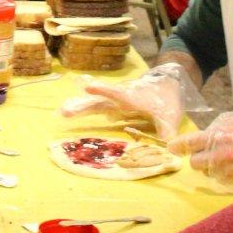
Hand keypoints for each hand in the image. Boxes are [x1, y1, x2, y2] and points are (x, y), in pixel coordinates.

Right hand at [60, 63, 195, 141]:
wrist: (167, 85)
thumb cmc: (167, 99)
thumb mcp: (171, 115)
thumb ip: (167, 130)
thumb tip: (167, 146)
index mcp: (132, 98)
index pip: (117, 94)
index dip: (104, 91)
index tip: (88, 87)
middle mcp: (120, 99)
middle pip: (99, 102)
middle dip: (83, 106)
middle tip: (65, 111)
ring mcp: (115, 102)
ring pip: (95, 104)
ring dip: (79, 108)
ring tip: (62, 113)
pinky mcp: (114, 106)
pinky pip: (97, 108)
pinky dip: (83, 110)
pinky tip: (69, 113)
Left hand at [167, 112, 232, 183]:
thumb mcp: (232, 120)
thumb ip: (213, 130)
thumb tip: (199, 139)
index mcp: (217, 135)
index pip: (189, 143)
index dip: (177, 147)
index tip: (171, 149)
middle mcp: (220, 155)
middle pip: (195, 163)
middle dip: (199, 158)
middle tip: (208, 153)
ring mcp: (229, 170)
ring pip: (208, 173)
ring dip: (212, 167)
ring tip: (228, 158)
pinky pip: (222, 180)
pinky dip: (225, 175)